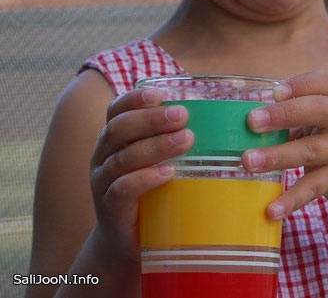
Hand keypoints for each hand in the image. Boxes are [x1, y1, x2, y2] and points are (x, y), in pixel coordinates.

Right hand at [89, 88, 193, 261]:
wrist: (127, 241)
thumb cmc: (151, 190)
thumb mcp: (158, 159)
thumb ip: (173, 137)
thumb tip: (217, 117)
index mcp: (114, 138)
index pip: (116, 110)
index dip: (134, 99)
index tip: (160, 93)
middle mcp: (103, 156)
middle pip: (119, 129)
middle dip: (151, 119)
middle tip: (182, 115)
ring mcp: (103, 183)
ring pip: (122, 157)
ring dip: (156, 146)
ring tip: (186, 140)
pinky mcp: (110, 209)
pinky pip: (122, 189)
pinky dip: (145, 178)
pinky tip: (168, 173)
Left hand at [241, 70, 327, 220]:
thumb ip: (303, 114)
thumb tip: (252, 120)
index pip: (325, 83)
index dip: (300, 85)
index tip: (275, 91)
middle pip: (318, 110)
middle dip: (284, 113)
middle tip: (252, 121)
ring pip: (310, 151)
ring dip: (277, 156)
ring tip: (247, 161)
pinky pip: (314, 188)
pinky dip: (292, 199)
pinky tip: (271, 209)